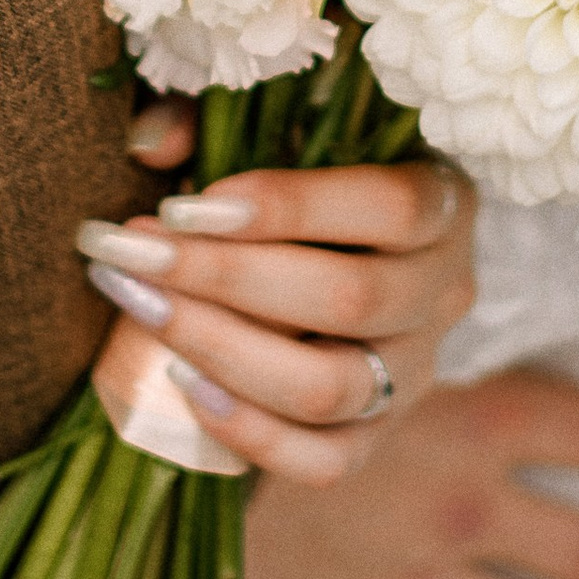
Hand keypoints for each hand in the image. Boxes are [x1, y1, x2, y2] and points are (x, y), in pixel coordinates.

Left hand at [73, 108, 476, 487]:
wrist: (352, 253)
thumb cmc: (308, 171)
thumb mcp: (278, 123)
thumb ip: (212, 118)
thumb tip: (149, 146)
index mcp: (445, 199)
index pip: (389, 207)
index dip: (287, 206)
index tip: (183, 203)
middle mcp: (445, 292)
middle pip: (349, 299)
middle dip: (223, 276)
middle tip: (133, 253)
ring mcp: (416, 374)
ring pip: (330, 387)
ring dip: (221, 348)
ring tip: (141, 310)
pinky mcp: (379, 435)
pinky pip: (325, 461)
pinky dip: (251, 433)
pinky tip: (184, 384)